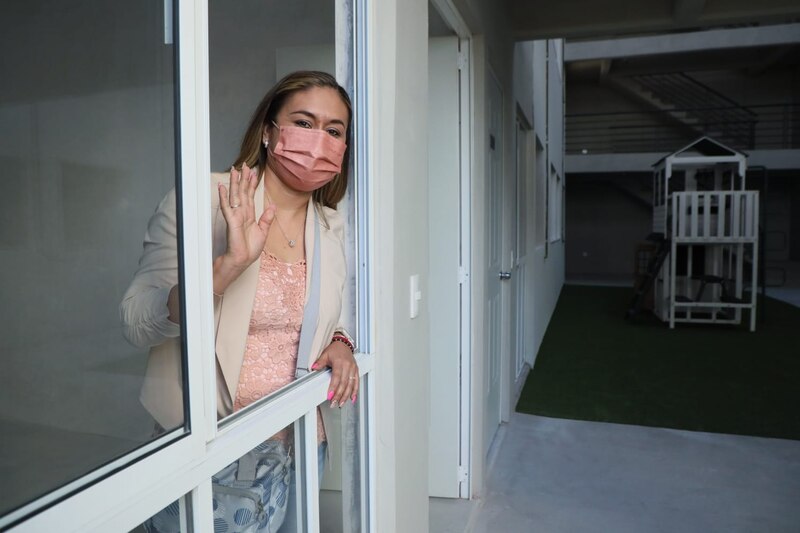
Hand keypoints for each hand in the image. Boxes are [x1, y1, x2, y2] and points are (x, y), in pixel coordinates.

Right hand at [214, 164, 274, 292]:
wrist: (242, 260)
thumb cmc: (249, 249)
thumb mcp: (263, 233)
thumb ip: (267, 219)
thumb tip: (272, 206)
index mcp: (250, 215)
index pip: (251, 196)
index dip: (252, 184)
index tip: (254, 173)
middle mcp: (242, 213)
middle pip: (243, 192)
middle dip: (244, 178)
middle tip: (245, 165)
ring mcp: (236, 216)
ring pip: (235, 196)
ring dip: (235, 183)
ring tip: (234, 170)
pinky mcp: (231, 221)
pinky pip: (227, 206)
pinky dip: (224, 196)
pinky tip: (222, 187)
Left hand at [313, 342, 358, 407]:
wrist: (343, 344)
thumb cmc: (334, 349)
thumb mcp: (325, 354)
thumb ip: (320, 362)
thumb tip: (314, 368)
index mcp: (340, 362)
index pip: (337, 377)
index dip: (334, 387)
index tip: (330, 396)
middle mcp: (348, 366)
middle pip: (344, 383)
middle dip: (339, 395)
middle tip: (334, 403)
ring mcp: (353, 369)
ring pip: (351, 385)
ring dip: (346, 395)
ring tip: (341, 403)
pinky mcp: (356, 370)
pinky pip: (356, 382)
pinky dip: (355, 391)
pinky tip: (352, 398)